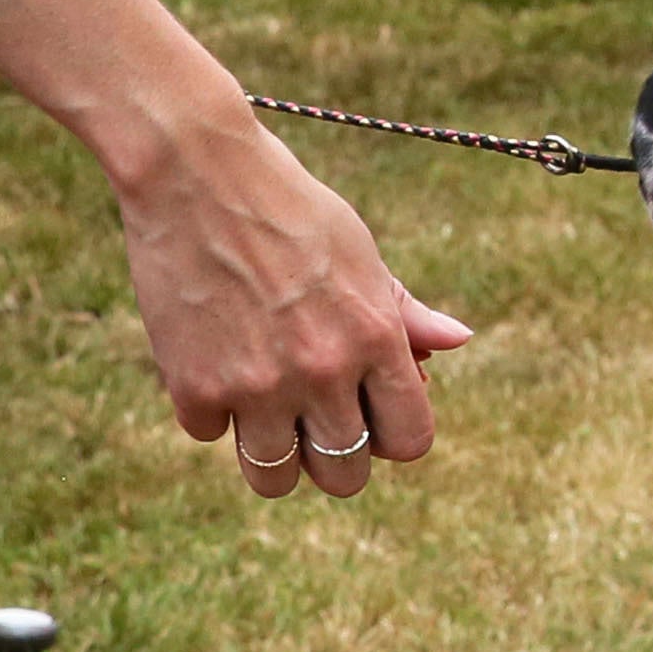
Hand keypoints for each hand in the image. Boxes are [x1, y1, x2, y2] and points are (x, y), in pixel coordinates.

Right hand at [109, 103, 472, 500]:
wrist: (197, 172)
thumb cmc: (290, 207)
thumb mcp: (360, 252)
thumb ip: (404, 312)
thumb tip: (457, 342)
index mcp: (376, 337)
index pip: (409, 441)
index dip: (391, 435)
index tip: (370, 414)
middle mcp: (324, 371)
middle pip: (345, 475)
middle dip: (333, 455)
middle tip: (312, 417)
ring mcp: (258, 387)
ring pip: (275, 479)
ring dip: (271, 450)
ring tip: (261, 406)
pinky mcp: (195, 389)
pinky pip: (211, 436)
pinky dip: (209, 408)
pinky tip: (210, 358)